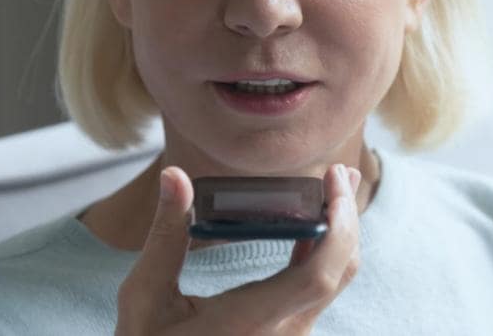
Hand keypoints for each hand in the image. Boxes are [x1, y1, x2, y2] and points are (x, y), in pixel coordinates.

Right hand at [114, 163, 362, 335]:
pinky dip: (322, 253)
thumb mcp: (145, 296)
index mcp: (250, 321)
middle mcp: (282, 334)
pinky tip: (313, 226)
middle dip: (347, 216)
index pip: (318, 275)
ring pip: (332, 281)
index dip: (339, 225)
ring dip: (337, 232)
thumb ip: (166, 235)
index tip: (333, 179)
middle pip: (337, 271)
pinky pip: (316, 291)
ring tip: (334, 190)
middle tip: (339, 172)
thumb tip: (174, 176)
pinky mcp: (284, 335)